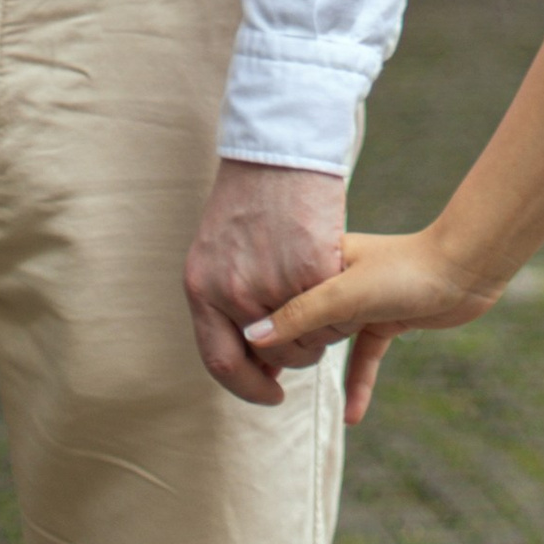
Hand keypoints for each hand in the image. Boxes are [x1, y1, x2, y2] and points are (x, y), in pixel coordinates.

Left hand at [184, 160, 347, 406]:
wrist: (275, 149)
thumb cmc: (246, 198)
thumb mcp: (214, 251)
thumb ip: (224, 301)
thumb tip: (254, 350)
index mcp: (201, 290)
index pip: (222, 365)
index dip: (249, 389)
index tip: (272, 394)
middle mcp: (234, 293)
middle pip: (273, 357)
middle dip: (295, 355)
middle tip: (308, 335)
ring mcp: (274, 282)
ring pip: (308, 340)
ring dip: (322, 332)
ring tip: (325, 302)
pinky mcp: (313, 269)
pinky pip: (333, 312)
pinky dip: (341, 308)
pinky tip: (337, 283)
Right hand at [246, 227, 499, 424]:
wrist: (466, 269)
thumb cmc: (406, 271)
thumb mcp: (346, 293)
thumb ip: (301, 314)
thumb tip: (253, 337)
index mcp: (319, 258)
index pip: (276, 297)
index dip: (263, 329)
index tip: (249, 362)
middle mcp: (335, 276)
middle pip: (300, 321)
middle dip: (287, 351)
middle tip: (266, 385)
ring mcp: (362, 298)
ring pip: (329, 339)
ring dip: (317, 364)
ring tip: (286, 395)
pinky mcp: (386, 319)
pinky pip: (364, 357)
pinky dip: (359, 384)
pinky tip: (352, 417)